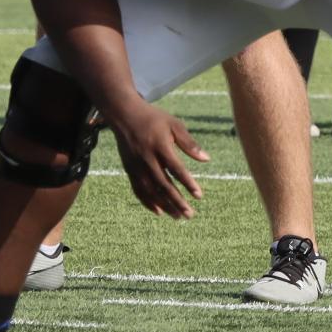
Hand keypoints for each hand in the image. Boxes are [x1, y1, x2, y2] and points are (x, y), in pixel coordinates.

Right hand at [109, 102, 208, 218]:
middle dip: (177, 201)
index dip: (187, 183)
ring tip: (178, 217)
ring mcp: (136, 165)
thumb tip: (207, 159)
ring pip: (150, 190)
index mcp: (159, 145)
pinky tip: (159, 212)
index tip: (199, 196)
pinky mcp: (129, 169)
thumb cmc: (153, 119)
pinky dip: (148, 202)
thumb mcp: (174, 124)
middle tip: (190, 214)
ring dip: (164, 205)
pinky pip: (138, 189)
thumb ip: (189, 143)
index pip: (176, 169)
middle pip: (163, 184)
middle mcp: (146, 157)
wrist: (124, 114)